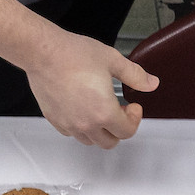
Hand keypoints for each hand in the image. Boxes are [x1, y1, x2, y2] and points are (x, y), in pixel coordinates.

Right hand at [25, 28, 156, 148]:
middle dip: (119, 128)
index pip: (127, 131)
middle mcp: (85, 123)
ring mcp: (68, 123)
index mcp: (104, 112)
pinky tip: (82, 109)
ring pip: (89, 140)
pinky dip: (80, 127)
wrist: (43, 52)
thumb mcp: (113, 61)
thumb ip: (135, 76)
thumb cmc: (74, 55)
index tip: (133, 106)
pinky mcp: (53, 119)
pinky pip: (71, 133)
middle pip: (109, 142)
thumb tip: (151, 84)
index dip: (134, 119)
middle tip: (119, 110)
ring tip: (101, 110)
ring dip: (100, 130)